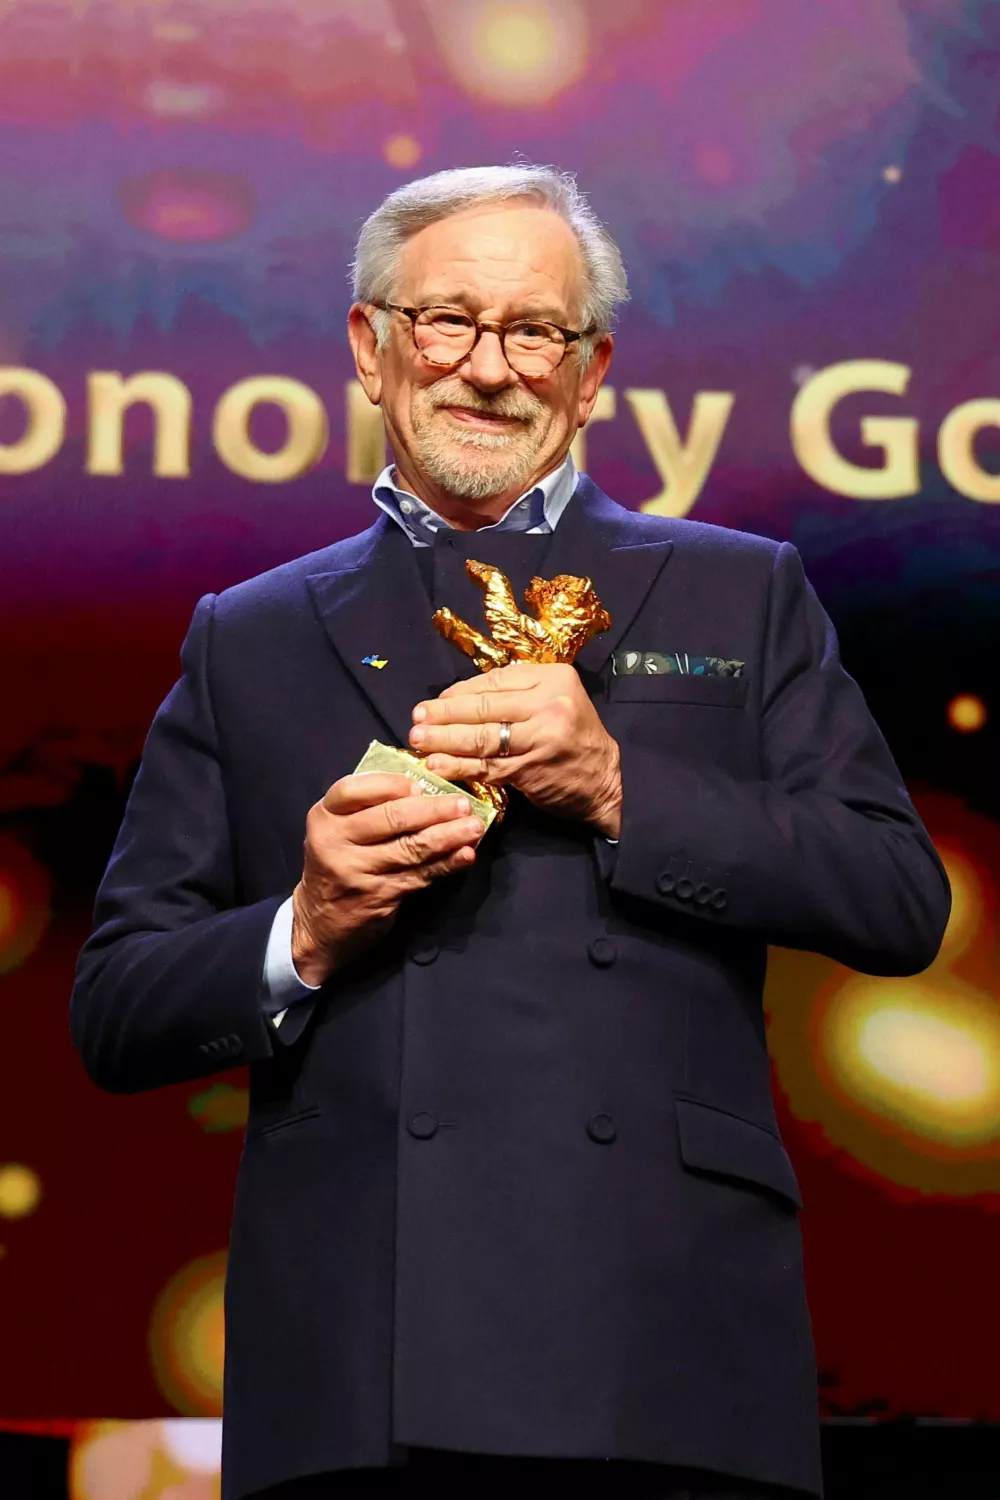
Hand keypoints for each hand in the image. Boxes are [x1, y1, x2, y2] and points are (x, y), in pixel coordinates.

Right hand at [291, 774, 484, 985]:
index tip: (421, 784)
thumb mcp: (337, 831)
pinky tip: (465, 855)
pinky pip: (419, 875)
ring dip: (447, 836)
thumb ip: (367, 808)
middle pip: (390, 818)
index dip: (390, 784)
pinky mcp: (378, 897)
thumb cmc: (336, 864)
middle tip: (463, 804)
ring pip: (410, 848)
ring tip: (474, 827)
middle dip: (433, 809)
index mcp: (324, 816)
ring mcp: (357, 872)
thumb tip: (423, 787)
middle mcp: (334, 842)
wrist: (318, 923)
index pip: (354, 790)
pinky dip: (445, 864)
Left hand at [409, 662, 621, 837]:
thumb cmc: (574, 737)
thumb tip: (458, 696)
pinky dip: (459, 766)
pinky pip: (487, 766)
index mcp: (554, 677)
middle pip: (485, 707)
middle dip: (444, 714)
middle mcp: (550, 703)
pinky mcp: (532, 769)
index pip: (495, 681)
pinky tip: (439, 764)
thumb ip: (517, 693)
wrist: (606, 780)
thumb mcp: (556, 700)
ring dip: (444, 740)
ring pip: (482, 737)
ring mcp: (541, 737)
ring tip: (418, 741)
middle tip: (416, 719)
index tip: (436, 702)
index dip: (459, 692)